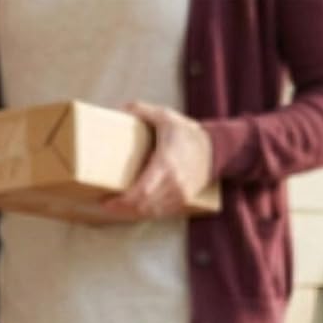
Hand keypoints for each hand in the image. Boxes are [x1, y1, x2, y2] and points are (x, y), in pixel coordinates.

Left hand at [101, 102, 213, 220]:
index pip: (140, 193)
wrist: (215, 149)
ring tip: (118, 207)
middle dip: (122, 209)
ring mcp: (179, 194)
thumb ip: (142, 111)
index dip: (122, 202)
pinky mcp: (183, 201)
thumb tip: (121, 109)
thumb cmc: (187, 133)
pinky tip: (135, 209)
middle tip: (107, 205)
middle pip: (142, 206)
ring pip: (150, 212)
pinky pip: (161, 213)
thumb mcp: (166, 116)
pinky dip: (146, 212)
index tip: (107, 201)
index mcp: (166, 164)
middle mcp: (173, 183)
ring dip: (132, 213)